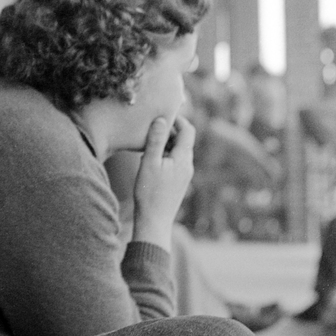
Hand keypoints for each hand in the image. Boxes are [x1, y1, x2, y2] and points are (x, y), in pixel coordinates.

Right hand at [131, 115, 195, 248]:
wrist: (154, 221)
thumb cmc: (149, 192)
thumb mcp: (149, 163)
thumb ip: (155, 140)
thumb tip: (161, 120)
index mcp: (184, 159)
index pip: (188, 130)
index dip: (178, 119)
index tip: (163, 113)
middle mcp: (188, 166)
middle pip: (184, 140)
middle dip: (170, 131)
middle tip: (151, 125)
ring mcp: (184, 175)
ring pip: (178, 151)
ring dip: (166, 143)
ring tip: (148, 142)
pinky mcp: (178, 182)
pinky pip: (174, 161)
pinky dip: (165, 155)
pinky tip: (149, 159)